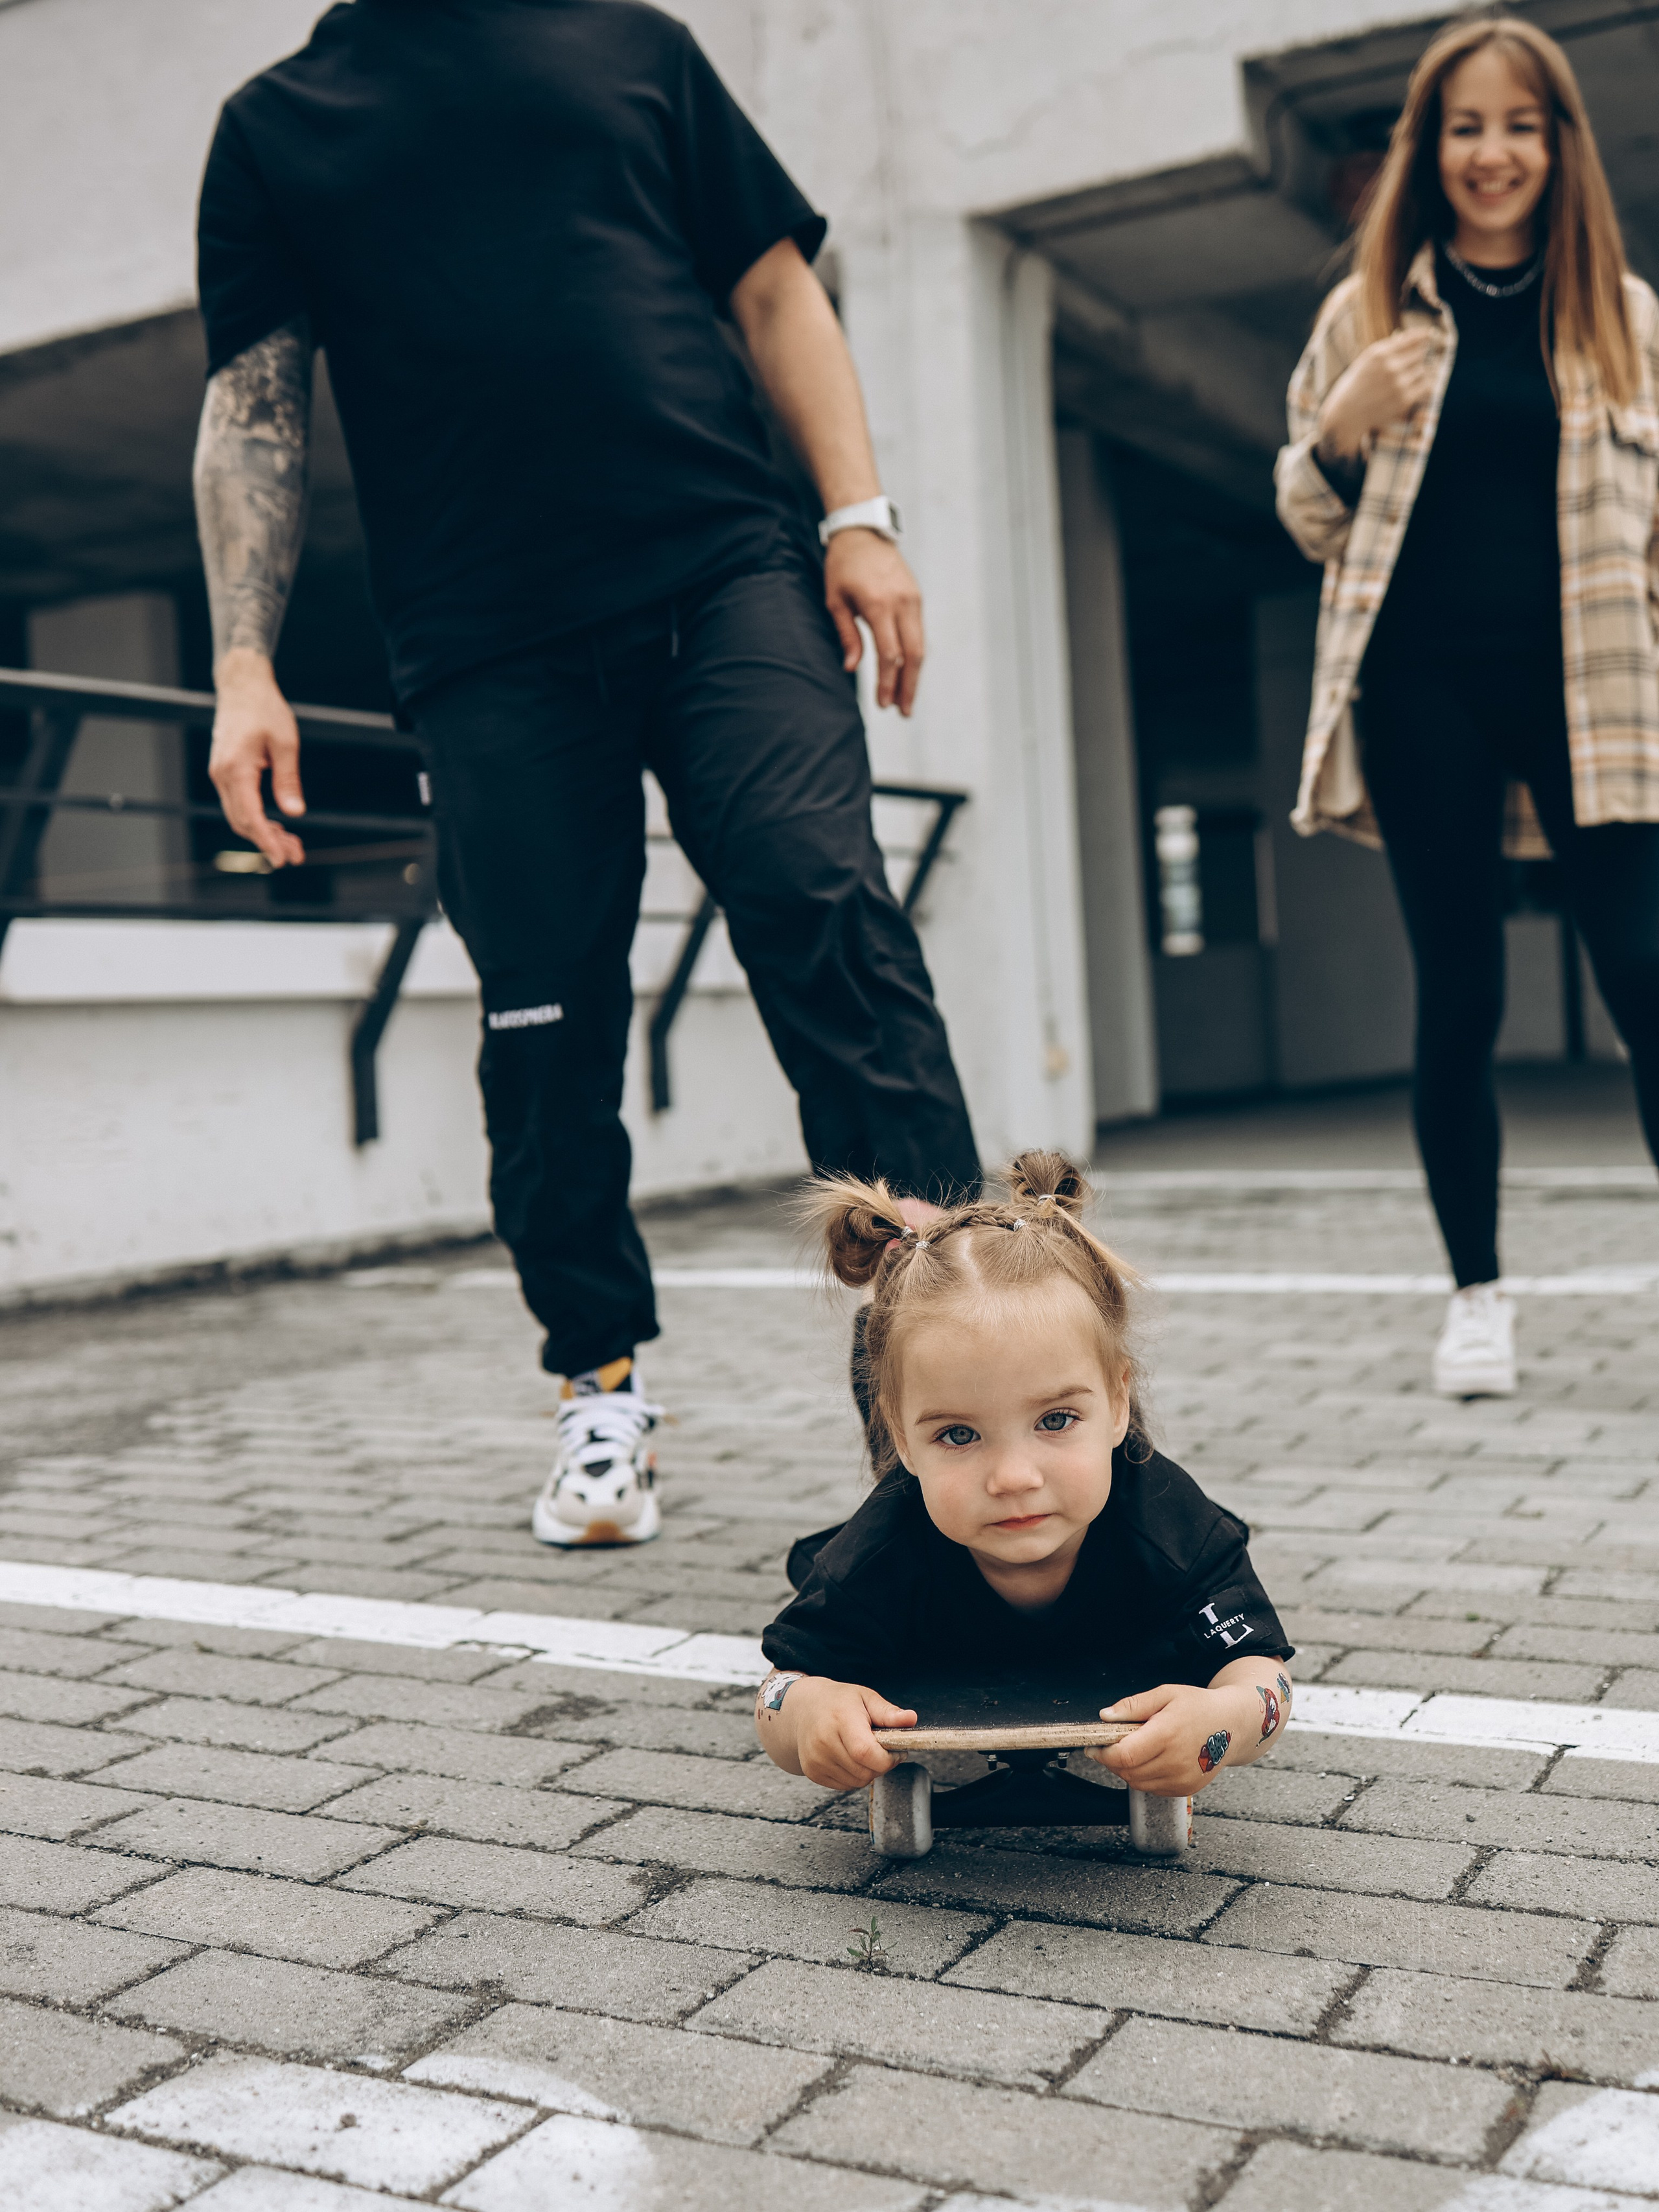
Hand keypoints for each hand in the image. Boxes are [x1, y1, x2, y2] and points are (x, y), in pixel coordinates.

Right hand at [208, 648, 305, 867]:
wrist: (242, 686)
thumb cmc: (265, 710)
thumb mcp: (286, 743)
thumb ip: (288, 780)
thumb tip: (294, 813)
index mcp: (236, 769)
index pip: (250, 817)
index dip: (266, 842)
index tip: (284, 859)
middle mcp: (222, 775)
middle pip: (242, 822)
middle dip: (268, 842)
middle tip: (297, 855)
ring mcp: (220, 774)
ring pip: (238, 815)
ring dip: (262, 833)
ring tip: (292, 844)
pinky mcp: (224, 772)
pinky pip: (237, 804)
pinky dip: (256, 819)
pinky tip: (277, 826)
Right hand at [787, 1678, 916, 1790]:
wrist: (804, 1709)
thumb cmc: (839, 1702)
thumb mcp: (866, 1698)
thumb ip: (888, 1712)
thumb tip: (911, 1719)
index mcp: (840, 1719)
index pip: (866, 1753)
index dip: (887, 1759)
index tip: (896, 1751)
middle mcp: (823, 1741)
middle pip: (864, 1771)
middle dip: (881, 1765)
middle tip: (881, 1749)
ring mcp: (816, 1759)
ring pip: (857, 1782)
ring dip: (867, 1771)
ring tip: (863, 1751)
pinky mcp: (812, 1771)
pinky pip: (845, 1786)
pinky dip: (854, 1776)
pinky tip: (850, 1758)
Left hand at [824, 531, 924, 715]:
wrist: (863, 530)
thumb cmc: (842, 566)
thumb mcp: (836, 600)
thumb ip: (847, 635)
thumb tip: (852, 668)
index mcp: (879, 605)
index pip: (890, 655)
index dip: (888, 683)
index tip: (883, 704)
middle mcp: (902, 603)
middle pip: (913, 655)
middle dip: (908, 687)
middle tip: (903, 712)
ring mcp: (913, 599)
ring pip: (921, 646)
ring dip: (915, 675)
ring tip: (907, 700)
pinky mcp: (916, 597)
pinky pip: (919, 633)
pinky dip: (915, 656)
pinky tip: (907, 673)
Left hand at [1090, 1683, 1234, 1796]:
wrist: (1232, 1725)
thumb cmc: (1198, 1706)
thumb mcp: (1165, 1694)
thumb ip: (1133, 1706)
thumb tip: (1105, 1716)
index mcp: (1167, 1735)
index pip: (1124, 1755)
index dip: (1103, 1753)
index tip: (1093, 1747)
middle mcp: (1175, 1761)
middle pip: (1127, 1772)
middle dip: (1112, 1760)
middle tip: (1111, 1745)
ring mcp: (1182, 1779)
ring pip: (1137, 1783)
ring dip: (1126, 1770)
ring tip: (1133, 1750)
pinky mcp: (1186, 1789)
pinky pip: (1152, 1788)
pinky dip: (1143, 1777)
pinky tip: (1150, 1759)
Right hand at [1316, 330, 1434, 459]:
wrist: (1347, 415)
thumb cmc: (1356, 386)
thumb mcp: (1366, 360)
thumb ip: (1388, 348)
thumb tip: (1416, 336)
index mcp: (1379, 353)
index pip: (1412, 338)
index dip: (1423, 335)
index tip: (1430, 334)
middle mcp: (1390, 366)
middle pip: (1420, 354)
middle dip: (1416, 358)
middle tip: (1408, 366)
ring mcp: (1398, 383)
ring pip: (1423, 370)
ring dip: (1417, 374)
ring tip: (1405, 380)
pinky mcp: (1404, 399)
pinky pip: (1425, 386)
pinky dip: (1422, 386)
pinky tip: (1412, 388)